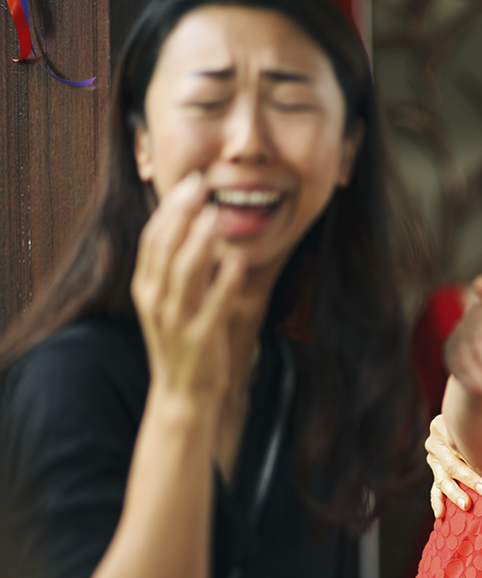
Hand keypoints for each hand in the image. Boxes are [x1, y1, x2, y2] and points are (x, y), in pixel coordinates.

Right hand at [131, 172, 251, 411]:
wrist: (182, 394)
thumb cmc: (183, 343)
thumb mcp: (171, 303)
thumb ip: (178, 269)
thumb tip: (195, 227)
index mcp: (146, 289)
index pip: (152, 239)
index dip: (170, 209)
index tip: (189, 184)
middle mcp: (157, 301)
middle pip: (165, 248)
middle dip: (182, 214)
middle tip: (201, 186)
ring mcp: (177, 321)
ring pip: (184, 273)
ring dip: (200, 241)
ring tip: (217, 214)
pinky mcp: (202, 338)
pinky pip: (214, 304)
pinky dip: (225, 280)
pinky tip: (239, 261)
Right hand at [426, 414, 481, 517]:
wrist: (463, 420)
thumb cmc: (475, 424)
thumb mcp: (473, 424)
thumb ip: (478, 436)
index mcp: (441, 427)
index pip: (456, 445)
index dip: (471, 457)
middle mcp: (434, 443)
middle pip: (451, 464)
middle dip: (468, 479)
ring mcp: (433, 459)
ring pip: (442, 479)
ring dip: (455, 493)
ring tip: (466, 505)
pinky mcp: (435, 472)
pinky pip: (435, 489)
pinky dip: (438, 502)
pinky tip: (440, 514)